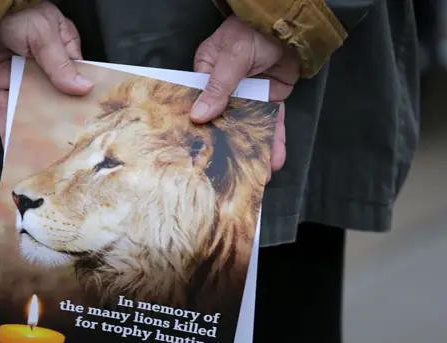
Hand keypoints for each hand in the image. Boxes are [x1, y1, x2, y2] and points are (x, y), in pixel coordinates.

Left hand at [0, 1, 92, 142]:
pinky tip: (11, 148)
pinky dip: (7, 128)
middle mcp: (46, 67)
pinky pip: (6, 109)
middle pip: (56, 99)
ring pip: (32, 109)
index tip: (90, 124)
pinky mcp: (3, 85)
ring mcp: (24, 77)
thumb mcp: (44, 34)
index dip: (83, 100)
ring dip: (35, 131)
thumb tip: (84, 87)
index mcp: (64, 50)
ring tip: (41, 157)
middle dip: (60, 123)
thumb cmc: (18, 12)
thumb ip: (60, 63)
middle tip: (68, 150)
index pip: (78, 79)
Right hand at [191, 16, 299, 181]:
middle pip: (225, 123)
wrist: (287, 22)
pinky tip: (275, 159)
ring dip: (255, 151)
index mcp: (206, 76)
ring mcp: (248, 96)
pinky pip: (271, 123)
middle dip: (230, 150)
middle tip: (230, 177)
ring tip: (259, 176)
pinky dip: (275, 140)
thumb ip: (218, 88)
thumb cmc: (251, 31)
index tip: (198, 155)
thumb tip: (198, 116)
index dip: (199, 130)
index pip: (199, 106)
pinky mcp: (269, 100)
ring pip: (250, 128)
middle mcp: (225, 91)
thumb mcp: (231, 57)